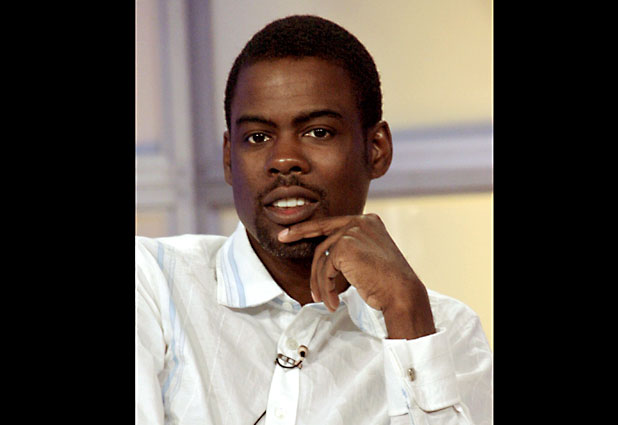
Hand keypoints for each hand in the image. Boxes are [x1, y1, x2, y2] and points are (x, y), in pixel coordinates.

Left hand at [278, 214, 435, 338]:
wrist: (402, 293)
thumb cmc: (388, 283)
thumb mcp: (369, 258)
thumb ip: (350, 250)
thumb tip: (325, 257)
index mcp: (369, 221)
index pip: (331, 223)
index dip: (306, 229)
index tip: (286, 234)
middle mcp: (361, 221)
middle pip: (323, 242)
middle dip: (309, 262)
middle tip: (294, 264)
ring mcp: (353, 231)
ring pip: (322, 258)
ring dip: (321, 284)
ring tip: (327, 301)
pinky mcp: (345, 246)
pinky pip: (325, 269)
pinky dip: (326, 288)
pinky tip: (333, 301)